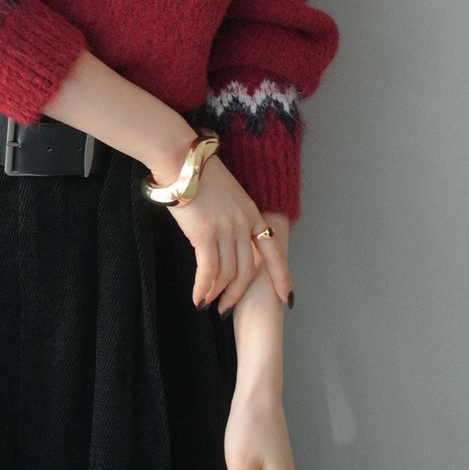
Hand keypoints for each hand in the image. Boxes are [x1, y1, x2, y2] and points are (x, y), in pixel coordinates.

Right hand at [152, 141, 292, 313]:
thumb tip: (225, 242)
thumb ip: (233, 219)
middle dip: (237, 294)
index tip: (286, 298)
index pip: (274, 252)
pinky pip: (208, 270)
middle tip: (225, 308)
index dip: (281, 277)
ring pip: (227, 273)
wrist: (182, 162)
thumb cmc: (199, 175)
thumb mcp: (228, 195)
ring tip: (206, 303)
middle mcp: (243, 224)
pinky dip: (203, 287)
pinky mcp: (205, 234)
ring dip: (216, 293)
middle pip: (247, 270)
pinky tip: (196, 296)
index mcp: (252, 214)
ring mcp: (226, 229)